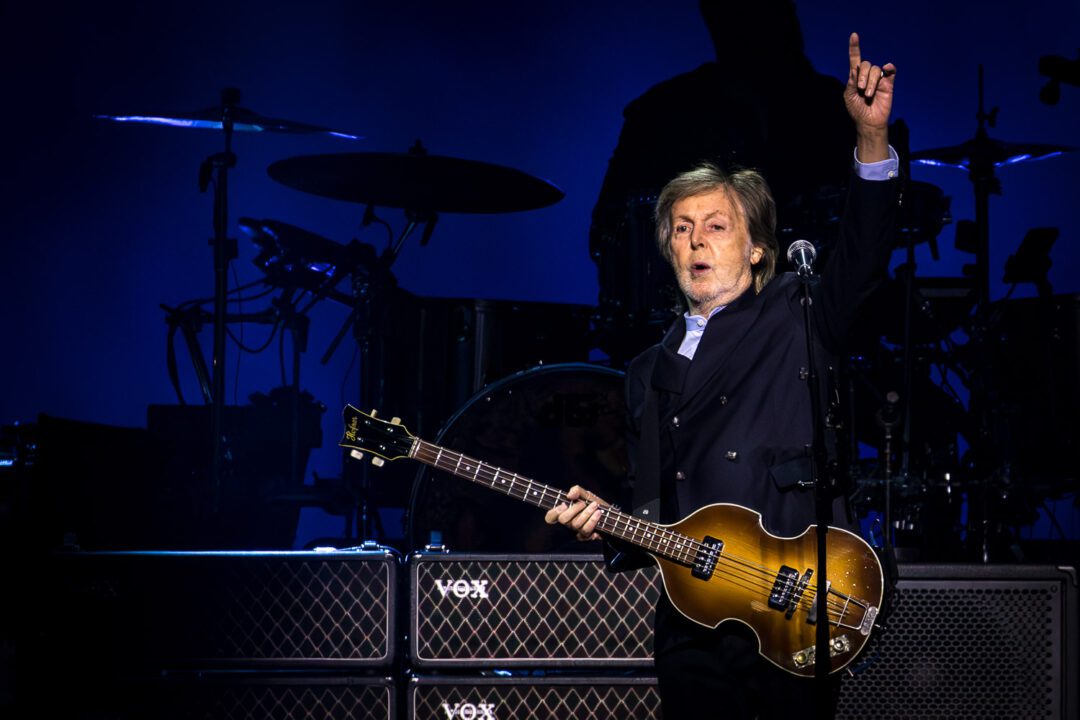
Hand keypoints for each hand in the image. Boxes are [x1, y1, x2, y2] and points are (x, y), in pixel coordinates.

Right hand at [544, 485, 606, 541]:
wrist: (610, 515)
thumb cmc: (594, 504)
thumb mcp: (586, 494)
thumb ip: (577, 490)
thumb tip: (569, 495)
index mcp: (565, 513)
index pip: (550, 517)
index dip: (554, 512)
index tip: (564, 504)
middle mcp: (569, 523)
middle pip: (563, 519)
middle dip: (574, 509)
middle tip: (583, 503)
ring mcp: (577, 531)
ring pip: (576, 525)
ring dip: (587, 513)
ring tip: (595, 505)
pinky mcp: (585, 536)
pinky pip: (586, 531)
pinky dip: (593, 521)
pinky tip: (598, 514)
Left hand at [844, 32, 895, 160]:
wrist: (868, 122)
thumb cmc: (856, 110)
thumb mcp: (849, 96)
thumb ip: (852, 81)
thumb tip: (857, 68)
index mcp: (855, 77)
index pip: (855, 60)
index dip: (854, 48)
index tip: (854, 35)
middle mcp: (867, 76)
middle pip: (865, 65)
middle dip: (862, 76)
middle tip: (861, 89)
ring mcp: (878, 79)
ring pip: (876, 70)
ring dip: (871, 81)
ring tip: (868, 94)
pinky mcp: (888, 84)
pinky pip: (890, 71)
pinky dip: (889, 68)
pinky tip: (887, 69)